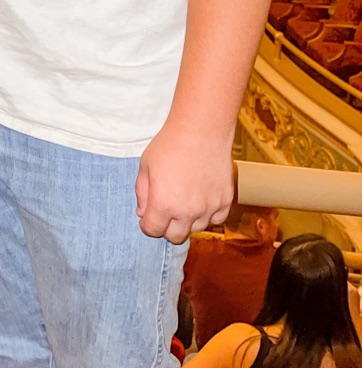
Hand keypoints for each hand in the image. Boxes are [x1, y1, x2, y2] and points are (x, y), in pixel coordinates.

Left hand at [135, 121, 233, 243]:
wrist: (201, 130)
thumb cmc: (169, 144)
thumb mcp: (145, 166)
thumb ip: (142, 193)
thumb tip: (143, 213)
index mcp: (164, 204)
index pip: (152, 230)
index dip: (147, 224)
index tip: (149, 216)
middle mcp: (187, 211)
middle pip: (175, 236)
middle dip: (167, 227)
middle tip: (166, 211)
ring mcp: (209, 208)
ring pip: (196, 229)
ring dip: (188, 221)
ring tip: (185, 200)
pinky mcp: (225, 201)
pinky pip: (216, 219)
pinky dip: (208, 215)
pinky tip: (202, 200)